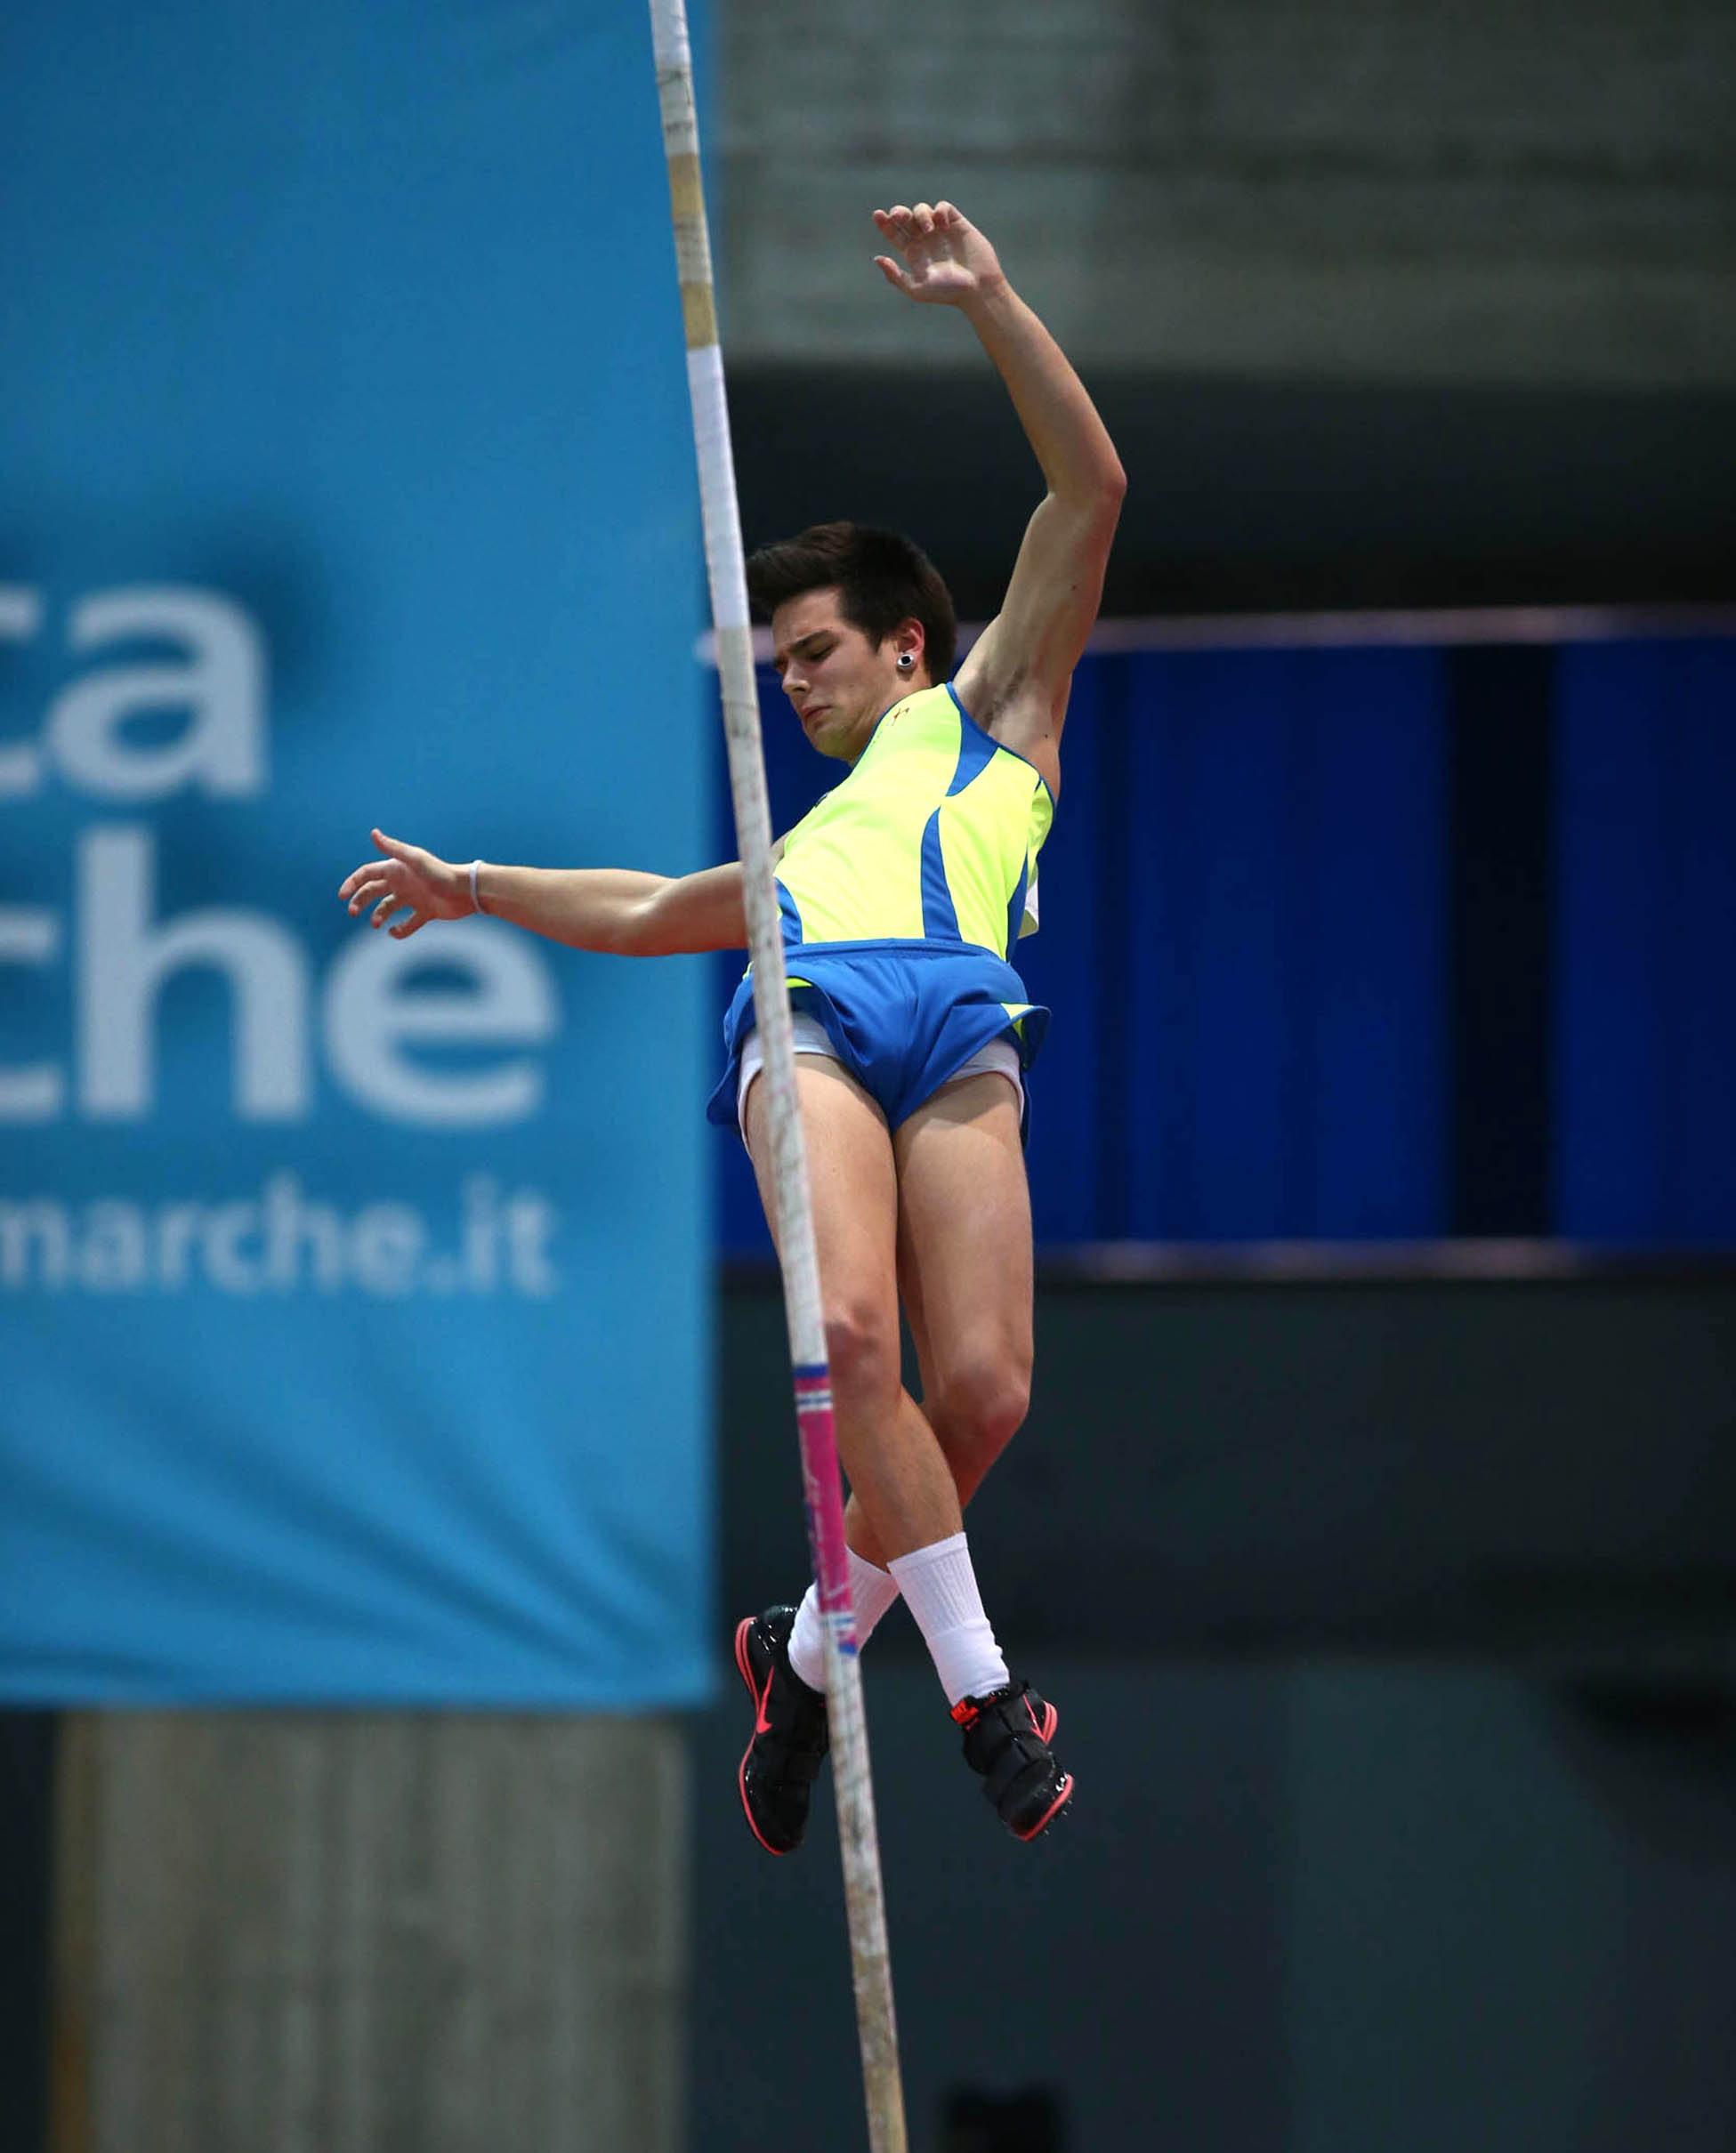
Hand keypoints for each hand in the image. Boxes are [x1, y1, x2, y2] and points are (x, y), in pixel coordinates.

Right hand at [339, 828, 471, 937]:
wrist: (466, 891)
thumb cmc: (440, 873)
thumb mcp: (414, 860)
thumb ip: (393, 849)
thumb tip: (373, 833)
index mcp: (397, 870)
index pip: (367, 874)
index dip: (353, 883)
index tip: (342, 896)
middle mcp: (403, 883)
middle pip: (373, 892)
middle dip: (360, 901)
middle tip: (352, 912)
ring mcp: (413, 898)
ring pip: (387, 908)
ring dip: (378, 916)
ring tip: (376, 924)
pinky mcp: (425, 913)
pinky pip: (408, 924)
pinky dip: (400, 930)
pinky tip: (394, 933)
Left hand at [871, 201, 1004, 307]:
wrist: (977, 287)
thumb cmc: (947, 292)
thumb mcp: (916, 289)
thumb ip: (895, 276)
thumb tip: (877, 258)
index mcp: (912, 253)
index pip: (893, 233)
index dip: (884, 223)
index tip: (877, 215)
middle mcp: (924, 239)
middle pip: (904, 217)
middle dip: (898, 213)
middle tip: (898, 216)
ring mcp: (939, 230)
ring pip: (921, 209)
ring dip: (921, 215)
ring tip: (928, 230)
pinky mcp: (956, 223)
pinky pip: (943, 207)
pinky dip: (939, 211)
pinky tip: (942, 225)